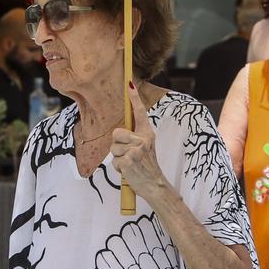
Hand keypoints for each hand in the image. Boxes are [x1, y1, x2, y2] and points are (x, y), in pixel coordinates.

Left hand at [111, 82, 165, 199]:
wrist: (155, 185)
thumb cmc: (146, 166)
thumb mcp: (145, 148)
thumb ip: (135, 138)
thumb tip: (120, 131)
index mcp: (147, 134)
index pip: (140, 113)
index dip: (134, 99)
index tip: (129, 84)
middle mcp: (144, 139)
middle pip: (116, 133)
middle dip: (117, 145)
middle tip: (128, 155)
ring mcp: (137, 150)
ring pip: (113, 148)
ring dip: (118, 158)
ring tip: (129, 164)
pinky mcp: (130, 160)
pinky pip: (114, 161)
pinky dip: (118, 168)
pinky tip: (129, 171)